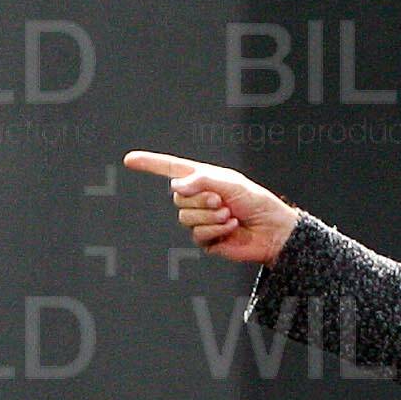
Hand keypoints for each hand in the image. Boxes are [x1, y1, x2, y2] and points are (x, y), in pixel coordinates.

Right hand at [122, 150, 303, 264]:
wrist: (270, 230)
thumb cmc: (255, 202)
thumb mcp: (230, 184)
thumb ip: (202, 180)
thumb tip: (175, 184)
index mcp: (202, 179)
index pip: (170, 169)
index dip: (150, 164)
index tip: (129, 160)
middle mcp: (198, 198)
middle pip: (178, 197)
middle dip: (202, 199)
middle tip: (223, 201)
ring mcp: (199, 219)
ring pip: (185, 217)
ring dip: (210, 216)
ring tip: (229, 215)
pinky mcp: (204, 239)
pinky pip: (196, 234)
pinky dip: (214, 230)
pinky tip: (230, 228)